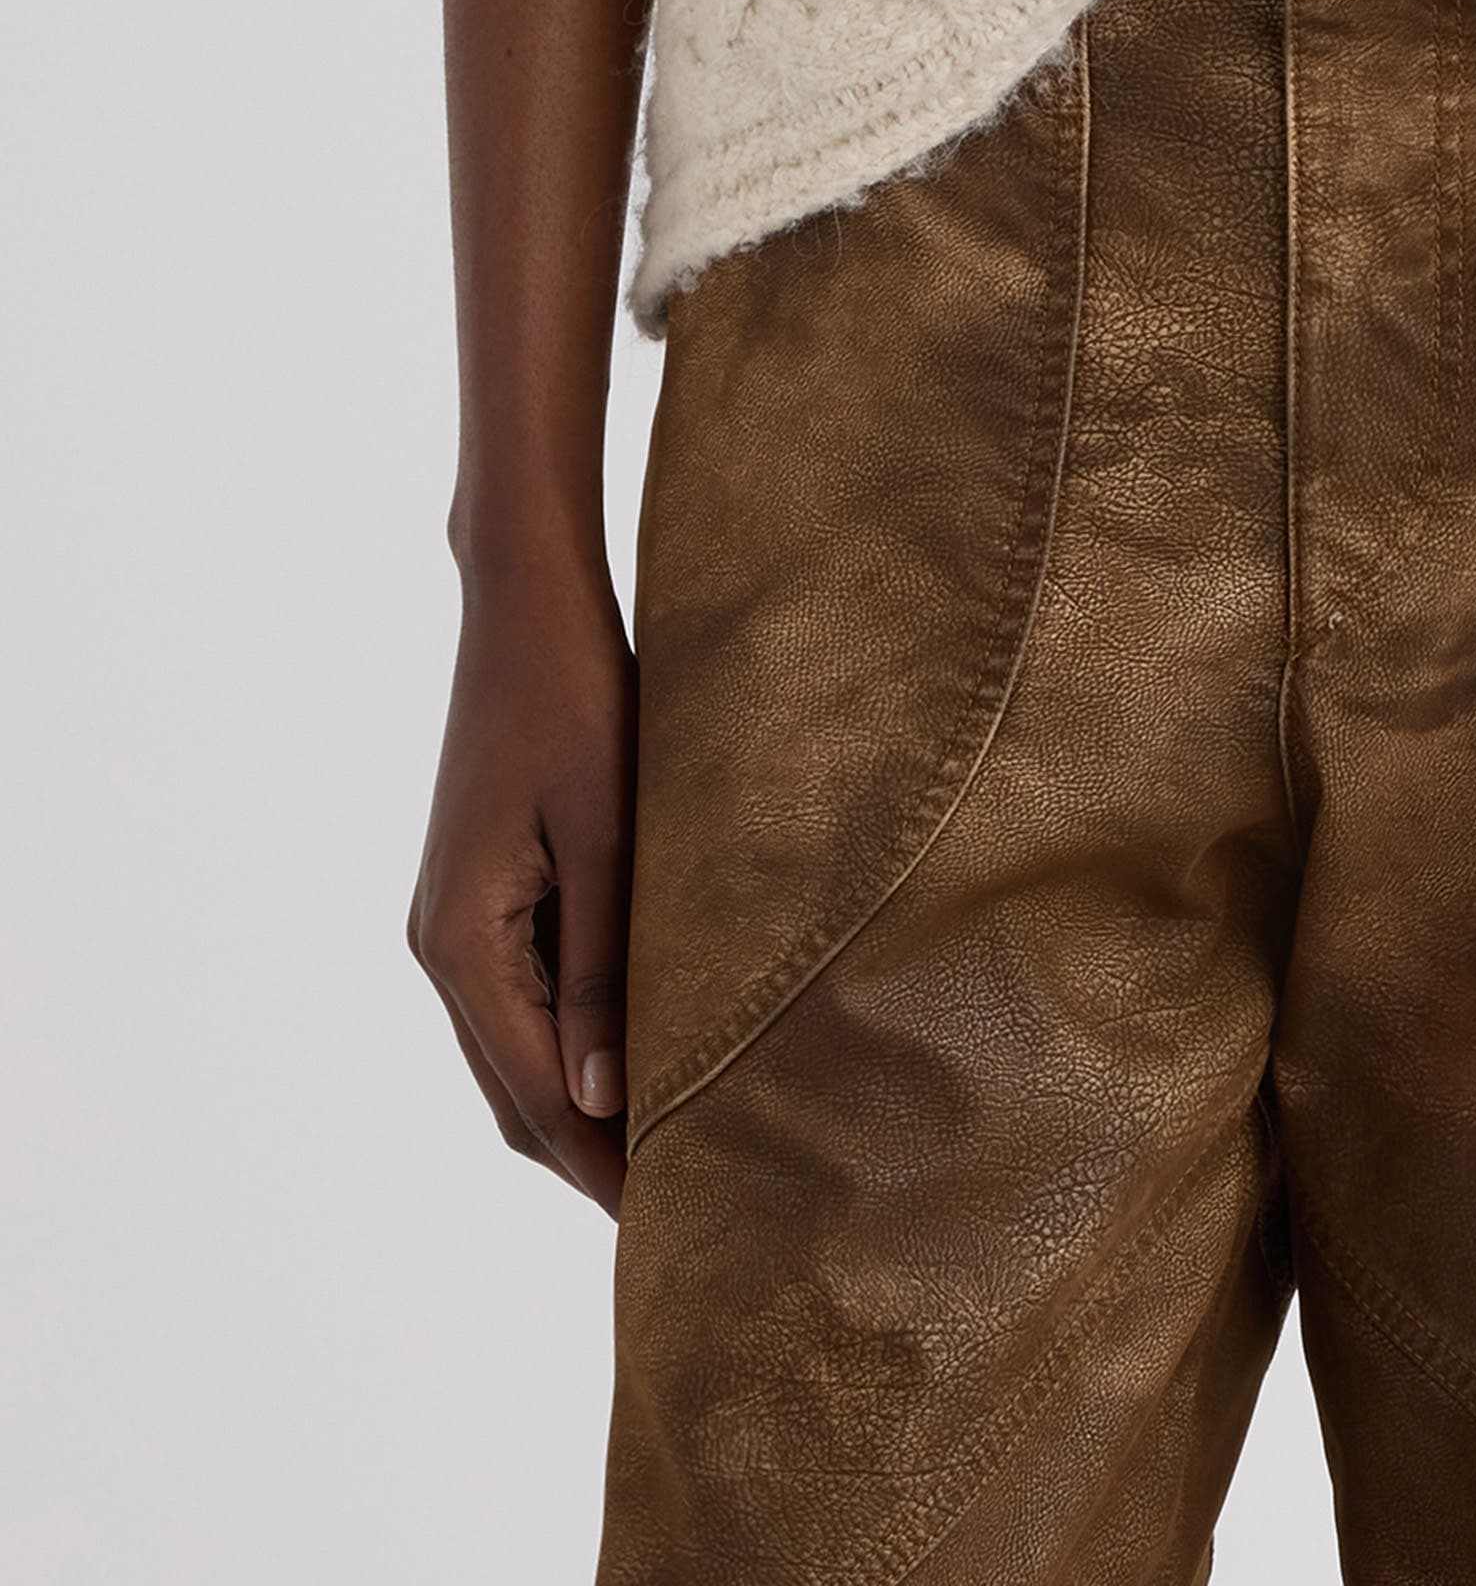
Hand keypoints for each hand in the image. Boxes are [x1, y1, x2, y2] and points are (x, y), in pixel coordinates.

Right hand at [408, 572, 635, 1211]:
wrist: (524, 607)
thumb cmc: (577, 700)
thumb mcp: (606, 833)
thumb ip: (605, 966)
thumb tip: (606, 1096)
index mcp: (463, 943)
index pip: (538, 1096)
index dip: (603, 1168)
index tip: (669, 1225)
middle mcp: (440, 948)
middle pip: (515, 1096)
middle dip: (589, 1160)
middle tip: (680, 1216)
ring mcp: (450, 925)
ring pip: (512, 1058)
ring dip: (578, 1112)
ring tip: (666, 1157)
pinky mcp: (475, 898)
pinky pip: (518, 1003)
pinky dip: (568, 1048)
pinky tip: (630, 1062)